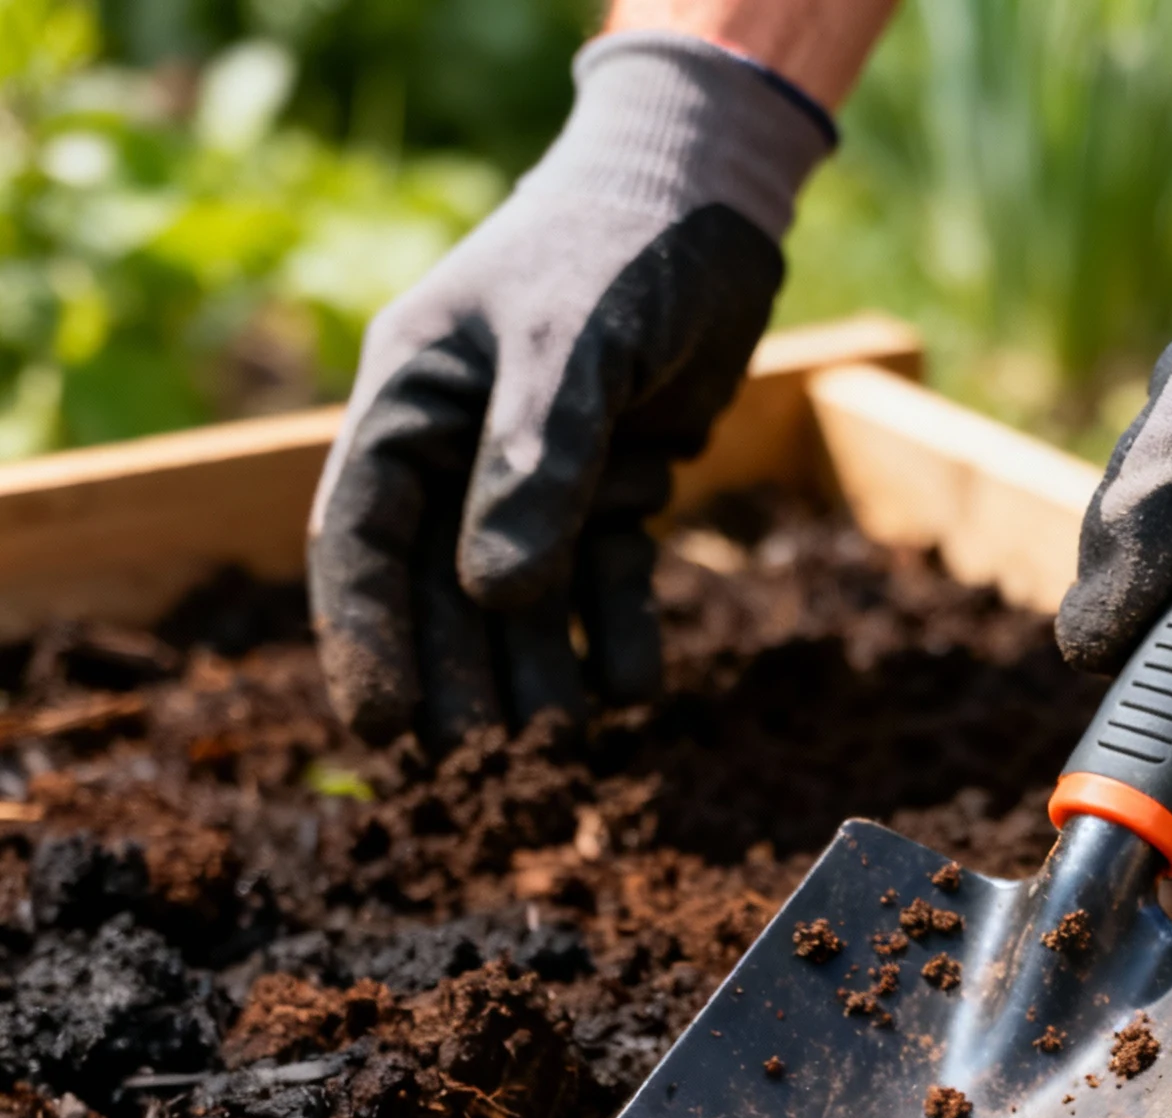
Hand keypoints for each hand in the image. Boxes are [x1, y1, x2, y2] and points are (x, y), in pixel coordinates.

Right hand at [307, 33, 829, 748]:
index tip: (384, 729)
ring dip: (539, 675)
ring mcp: (534, 475)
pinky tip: (632, 688)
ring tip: (562, 746)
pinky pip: (603, 583)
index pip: (362, 538)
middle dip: (460, 680)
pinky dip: (617, 633)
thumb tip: (496, 597)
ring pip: (522, 602)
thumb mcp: (573, 340)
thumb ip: (535, 464)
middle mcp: (458, 448)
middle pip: (439, 591)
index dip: (365, 640)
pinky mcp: (611, 491)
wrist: (712, 198)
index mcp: (408, 400)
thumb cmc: (620, 244)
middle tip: (485, 768)